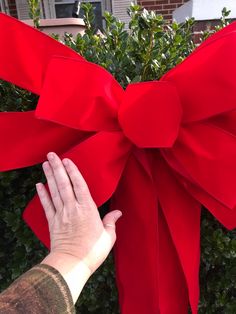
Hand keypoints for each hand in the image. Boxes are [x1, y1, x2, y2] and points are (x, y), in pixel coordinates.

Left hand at [36, 152, 121, 301]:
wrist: (72, 265)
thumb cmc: (92, 251)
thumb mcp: (108, 237)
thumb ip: (111, 222)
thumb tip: (118, 213)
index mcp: (87, 209)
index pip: (79, 185)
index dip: (73, 171)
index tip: (67, 160)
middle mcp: (73, 208)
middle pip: (64, 184)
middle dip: (57, 168)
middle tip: (51, 155)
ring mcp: (61, 214)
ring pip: (54, 191)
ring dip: (49, 176)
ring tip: (45, 164)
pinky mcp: (52, 222)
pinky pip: (46, 205)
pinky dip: (42, 195)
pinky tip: (38, 185)